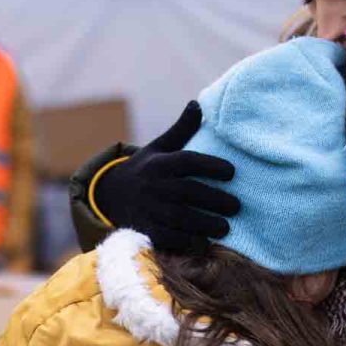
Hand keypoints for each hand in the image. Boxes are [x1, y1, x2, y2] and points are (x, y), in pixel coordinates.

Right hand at [93, 101, 239, 253]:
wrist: (109, 196)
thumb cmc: (145, 170)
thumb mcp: (158, 147)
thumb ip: (181, 130)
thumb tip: (198, 103)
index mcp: (159, 163)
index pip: (188, 161)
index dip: (212, 165)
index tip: (232, 172)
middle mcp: (153, 185)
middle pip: (189, 192)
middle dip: (216, 200)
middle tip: (236, 206)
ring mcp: (148, 209)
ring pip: (181, 217)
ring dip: (206, 224)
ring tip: (225, 227)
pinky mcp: (144, 229)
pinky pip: (168, 238)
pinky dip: (187, 241)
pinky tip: (204, 242)